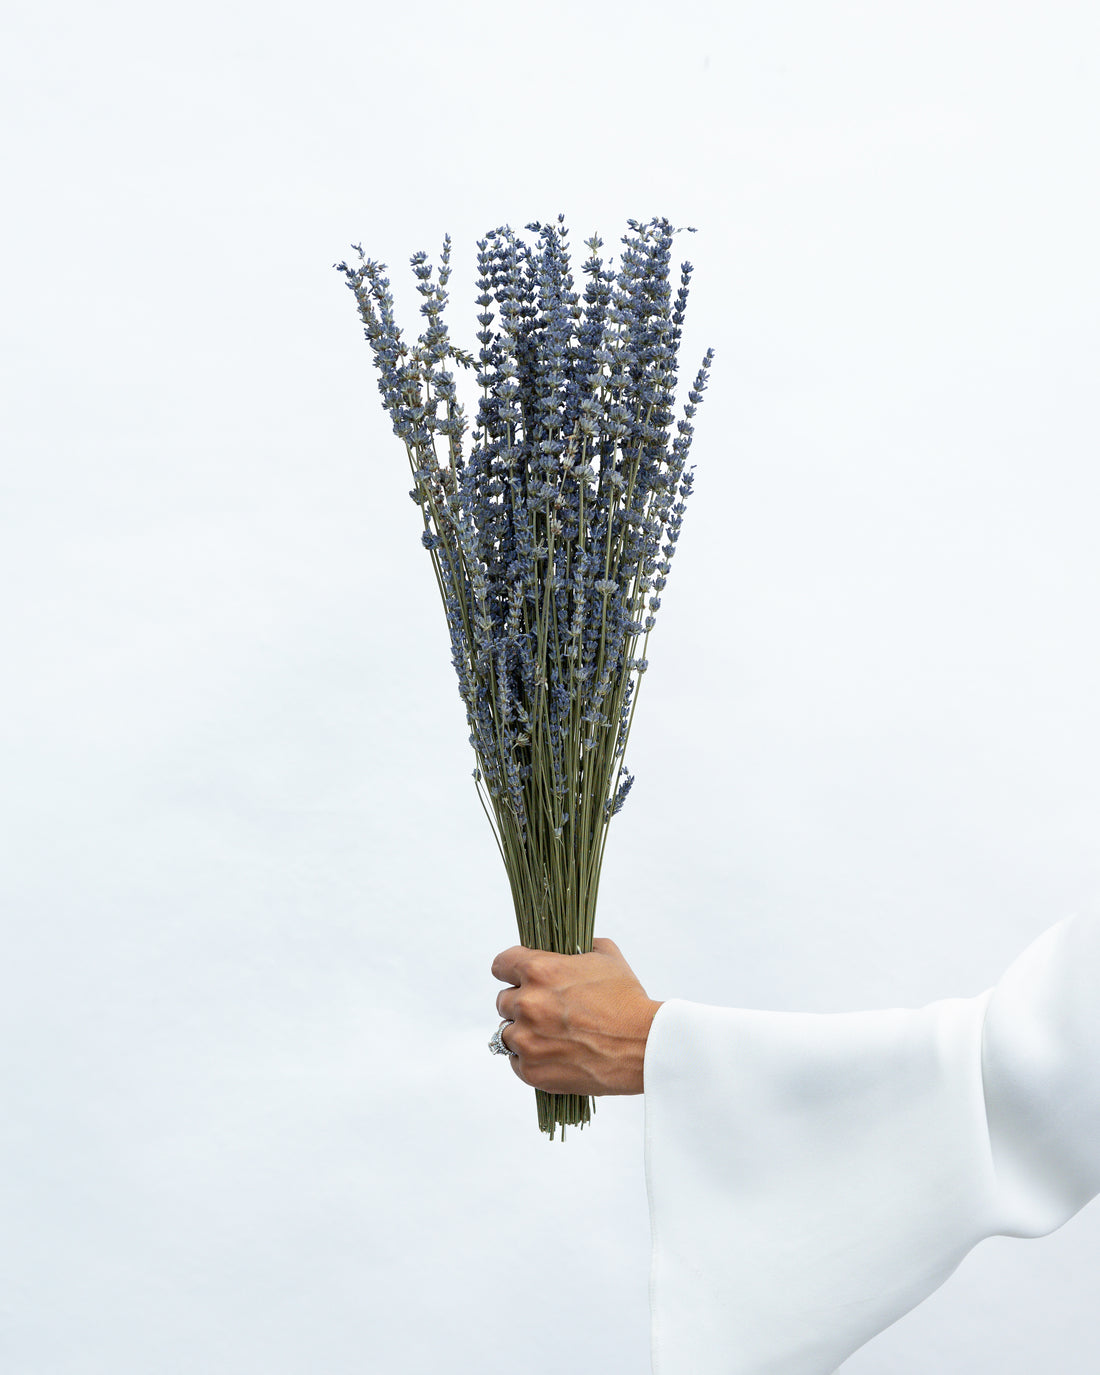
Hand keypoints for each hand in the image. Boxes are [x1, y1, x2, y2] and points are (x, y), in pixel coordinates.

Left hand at [489, 937, 661, 1095]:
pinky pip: (515, 1061)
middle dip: (522, 1003)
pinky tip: (553, 1054)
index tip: (517, 976)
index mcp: (539, 970)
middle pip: (503, 1000)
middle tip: (546, 1010)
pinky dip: (530, 1059)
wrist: (643, 1046)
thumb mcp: (606, 956)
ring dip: (523, 1032)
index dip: (510, 969)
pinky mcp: (531, 1070)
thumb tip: (570, 947)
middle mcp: (527, 1004)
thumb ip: (579, 946)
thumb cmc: (627, 1000)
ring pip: (507, 1032)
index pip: (501, 964)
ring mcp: (526, 1040)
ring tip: (550, 1035)